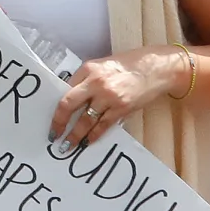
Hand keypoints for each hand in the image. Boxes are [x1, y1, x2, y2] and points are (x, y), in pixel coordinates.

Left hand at [48, 47, 183, 152]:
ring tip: (68, 146)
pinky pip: (102, 126)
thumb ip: (88, 79)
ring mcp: (108, 97)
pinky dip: (94, 136)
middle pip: (69, 105)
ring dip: (75, 135)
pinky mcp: (121, 108)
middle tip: (53, 136)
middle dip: (59, 123)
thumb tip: (73, 97)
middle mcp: (95, 82)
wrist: (157, 68)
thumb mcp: (104, 65)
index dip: (57, 107)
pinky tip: (88, 142)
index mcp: (88, 69)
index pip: (65, 90)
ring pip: (85, 120)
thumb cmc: (131, 64)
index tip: (53, 118)